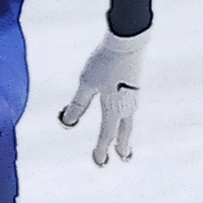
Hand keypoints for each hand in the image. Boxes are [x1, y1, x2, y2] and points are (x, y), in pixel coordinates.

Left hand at [59, 27, 149, 164]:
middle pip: (125, 130)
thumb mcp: (86, 83)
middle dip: (123, 146)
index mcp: (115, 108)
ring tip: (124, 141)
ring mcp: (133, 94)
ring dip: (126, 132)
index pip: (106, 135)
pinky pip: (130, 107)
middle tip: (124, 159)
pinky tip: (124, 113)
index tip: (99, 163)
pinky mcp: (134, 84)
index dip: (101, 150)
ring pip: (130, 119)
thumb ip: (77, 104)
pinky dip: (126, 117)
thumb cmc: (105, 60)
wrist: (129, 39)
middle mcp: (128, 104)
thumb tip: (67, 123)